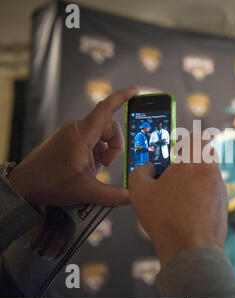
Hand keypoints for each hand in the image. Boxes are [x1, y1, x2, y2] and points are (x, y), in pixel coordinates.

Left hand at [8, 87, 137, 206]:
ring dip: (106, 151)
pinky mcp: (70, 139)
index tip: (136, 90)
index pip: (105, 109)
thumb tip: (134, 196)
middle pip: (109, 127)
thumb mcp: (87, 191)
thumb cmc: (49, 183)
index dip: (123, 97)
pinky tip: (89, 166)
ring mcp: (72, 133)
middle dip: (115, 147)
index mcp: (81, 135)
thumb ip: (114, 195)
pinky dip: (97, 152)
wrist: (24, 185)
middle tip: (105, 165)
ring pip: (102, 135)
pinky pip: (93, 140)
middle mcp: (76, 129)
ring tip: (96, 167)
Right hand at [129, 133, 227, 266]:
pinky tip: (185, 212)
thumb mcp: (140, 192)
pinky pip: (211, 192)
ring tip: (176, 199)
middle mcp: (212, 172)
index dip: (188, 140)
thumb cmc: (167, 221)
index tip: (176, 150)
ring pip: (207, 175)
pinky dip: (200, 197)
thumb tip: (147, 168)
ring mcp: (221, 189)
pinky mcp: (223, 206)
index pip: (200, 136)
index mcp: (194, 162)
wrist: (192, 252)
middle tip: (172, 175)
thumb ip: (140, 171)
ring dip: (194, 180)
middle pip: (204, 155)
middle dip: (189, 161)